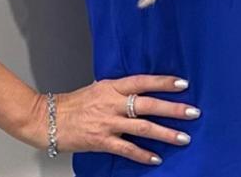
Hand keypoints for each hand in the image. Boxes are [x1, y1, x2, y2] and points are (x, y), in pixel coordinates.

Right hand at [29, 75, 199, 164]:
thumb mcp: (99, 88)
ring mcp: (107, 123)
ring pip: (142, 127)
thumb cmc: (73, 103)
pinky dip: (142, 154)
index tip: (184, 84)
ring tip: (184, 137)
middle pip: (148, 104)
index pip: (143, 82)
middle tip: (194, 112)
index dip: (163, 82)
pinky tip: (156, 158)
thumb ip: (120, 89)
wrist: (47, 119)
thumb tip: (144, 89)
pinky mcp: (101, 141)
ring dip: (165, 133)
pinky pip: (126, 149)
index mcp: (112, 87)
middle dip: (173, 109)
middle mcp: (112, 103)